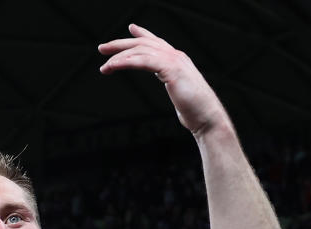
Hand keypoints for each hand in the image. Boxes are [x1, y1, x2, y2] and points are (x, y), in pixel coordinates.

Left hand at [99, 25, 226, 135]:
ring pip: (141, 51)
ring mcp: (174, 61)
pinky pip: (143, 61)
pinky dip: (126, 62)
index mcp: (178, 60)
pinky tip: (114, 66)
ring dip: (119, 56)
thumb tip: (171, 86)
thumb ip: (174, 83)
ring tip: (105, 65)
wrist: (208, 118)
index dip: (143, 34)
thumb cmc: (195, 110)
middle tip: (102, 48)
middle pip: (144, 43)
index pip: (157, 42)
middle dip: (121, 44)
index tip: (131, 29)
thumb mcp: (181, 92)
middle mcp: (176, 56)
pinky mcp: (171, 70)